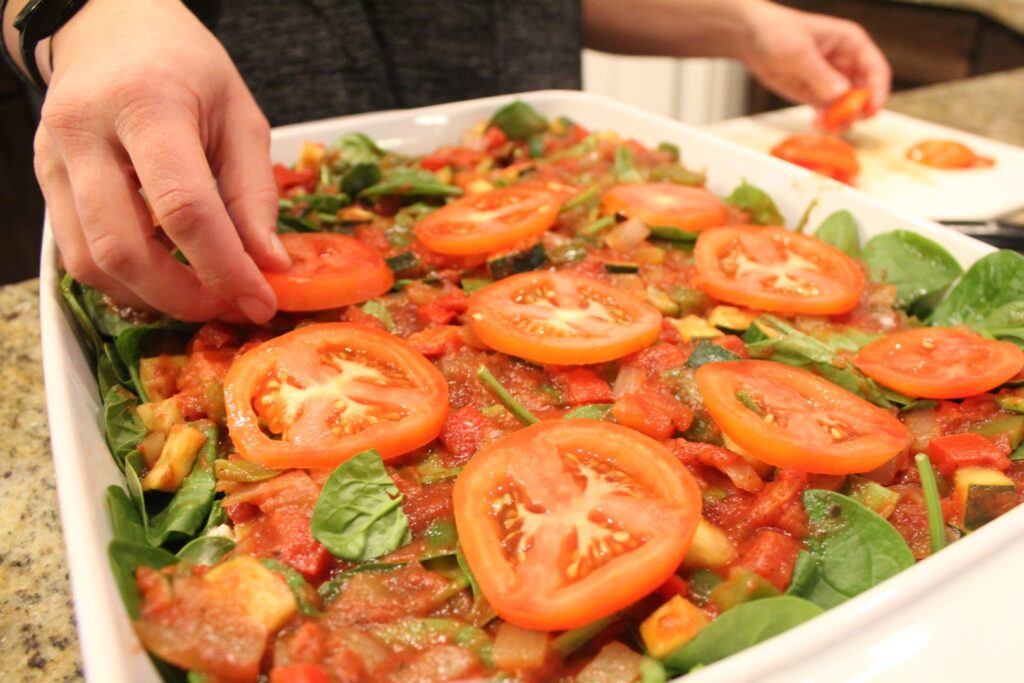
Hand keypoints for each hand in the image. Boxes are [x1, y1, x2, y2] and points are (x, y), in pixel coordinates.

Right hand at [35, 0, 289, 321]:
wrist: (110, 25)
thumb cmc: (184, 65)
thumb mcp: (240, 115)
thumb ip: (255, 193)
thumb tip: (269, 265)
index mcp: (146, 104)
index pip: (185, 209)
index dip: (225, 268)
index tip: (260, 300)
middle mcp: (86, 131)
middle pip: (125, 248)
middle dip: (183, 297)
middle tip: (229, 306)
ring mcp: (54, 157)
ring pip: (90, 262)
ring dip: (150, 297)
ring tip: (201, 295)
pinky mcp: (44, 178)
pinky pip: (76, 253)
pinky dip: (124, 280)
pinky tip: (164, 276)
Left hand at [739, 1, 890, 113]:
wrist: (750, 39)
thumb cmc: (777, 32)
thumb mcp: (799, 52)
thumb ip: (820, 74)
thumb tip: (840, 94)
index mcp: (851, 44)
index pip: (876, 69)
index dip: (877, 92)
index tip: (870, 111)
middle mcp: (846, 63)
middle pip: (865, 92)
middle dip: (858, 110)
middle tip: (844, 122)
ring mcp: (832, 81)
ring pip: (849, 106)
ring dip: (842, 119)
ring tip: (826, 125)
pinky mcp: (816, 94)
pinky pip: (830, 112)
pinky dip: (828, 121)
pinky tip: (817, 123)